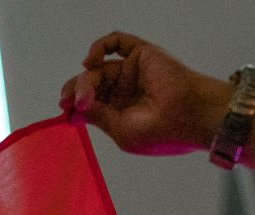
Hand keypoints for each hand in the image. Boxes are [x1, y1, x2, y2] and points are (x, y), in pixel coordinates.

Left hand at [58, 32, 230, 155]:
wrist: (191, 116)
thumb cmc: (161, 132)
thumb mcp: (120, 130)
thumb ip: (96, 115)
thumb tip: (73, 105)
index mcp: (120, 114)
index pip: (90, 104)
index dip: (74, 104)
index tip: (64, 110)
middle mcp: (124, 92)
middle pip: (91, 85)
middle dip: (76, 91)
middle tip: (67, 101)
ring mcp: (132, 72)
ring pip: (99, 68)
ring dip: (86, 80)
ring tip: (86, 94)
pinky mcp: (141, 55)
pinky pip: (116, 43)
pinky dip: (99, 47)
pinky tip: (90, 61)